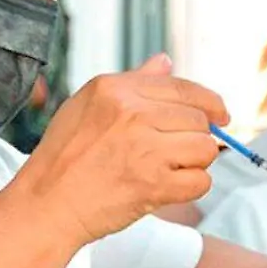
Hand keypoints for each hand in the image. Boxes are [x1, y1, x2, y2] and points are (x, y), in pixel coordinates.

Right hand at [12, 55, 226, 246]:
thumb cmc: (63, 158)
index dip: (210, 103)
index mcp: (116, 89)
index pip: (183, 88)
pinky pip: (200, 182)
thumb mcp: (87, 105)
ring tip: (166, 171)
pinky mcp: (153, 184)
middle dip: (195, 138)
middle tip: (174, 154)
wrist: (46, 205)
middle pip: (199, 119)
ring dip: (194, 163)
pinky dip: (189, 188)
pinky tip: (166, 189)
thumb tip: (166, 62)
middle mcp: (132, 113)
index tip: (220, 116)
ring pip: (205, 149)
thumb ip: (132, 83)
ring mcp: (145, 148)